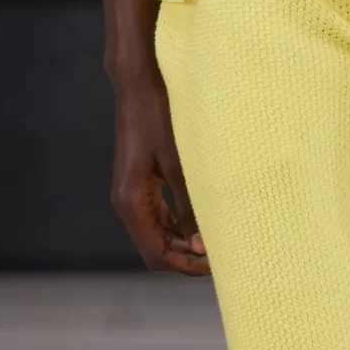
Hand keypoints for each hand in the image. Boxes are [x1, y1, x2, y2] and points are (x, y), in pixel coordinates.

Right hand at [110, 64, 208, 274]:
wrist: (138, 84)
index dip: (185, 265)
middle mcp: (126, 203)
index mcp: (131, 202)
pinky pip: (158, 216)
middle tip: (223, 257)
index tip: (216, 265)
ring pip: (157, 234)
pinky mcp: (139, 183)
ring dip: (184, 243)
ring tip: (218, 242)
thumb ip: (188, 206)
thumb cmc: (157, 117)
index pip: (155, 254)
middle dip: (187, 258)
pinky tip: (203, 221)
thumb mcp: (178, 163)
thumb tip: (201, 244)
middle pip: (155, 250)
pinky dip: (178, 226)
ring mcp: (131, 194)